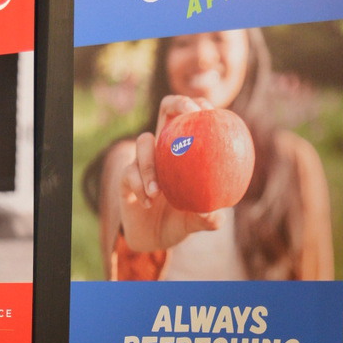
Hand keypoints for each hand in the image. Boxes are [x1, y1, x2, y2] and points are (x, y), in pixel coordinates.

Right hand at [120, 95, 219, 251]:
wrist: (155, 239)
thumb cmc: (181, 222)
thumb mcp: (198, 221)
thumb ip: (209, 218)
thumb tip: (216, 214)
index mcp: (182, 151)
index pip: (191, 117)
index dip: (199, 106)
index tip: (210, 111)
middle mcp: (162, 148)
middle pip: (166, 109)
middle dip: (176, 103)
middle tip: (189, 114)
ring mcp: (142, 160)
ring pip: (143, 142)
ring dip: (151, 163)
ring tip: (158, 190)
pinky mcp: (126, 178)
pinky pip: (129, 173)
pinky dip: (139, 186)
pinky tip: (148, 202)